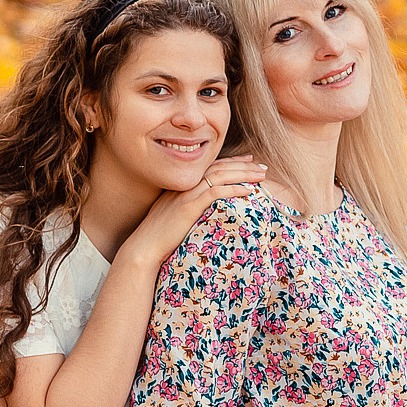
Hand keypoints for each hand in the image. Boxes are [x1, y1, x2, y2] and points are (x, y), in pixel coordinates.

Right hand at [120, 156, 265, 268]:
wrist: (144, 247)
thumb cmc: (160, 237)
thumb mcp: (176, 217)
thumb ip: (190, 208)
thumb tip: (207, 211)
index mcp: (183, 185)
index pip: (211, 167)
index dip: (232, 162)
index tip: (249, 160)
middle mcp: (185, 185)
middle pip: (219, 167)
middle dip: (243, 165)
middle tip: (262, 166)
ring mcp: (186, 194)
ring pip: (219, 176)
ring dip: (243, 174)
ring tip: (261, 175)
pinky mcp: (188, 207)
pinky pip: (214, 193)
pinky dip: (233, 189)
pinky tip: (248, 191)